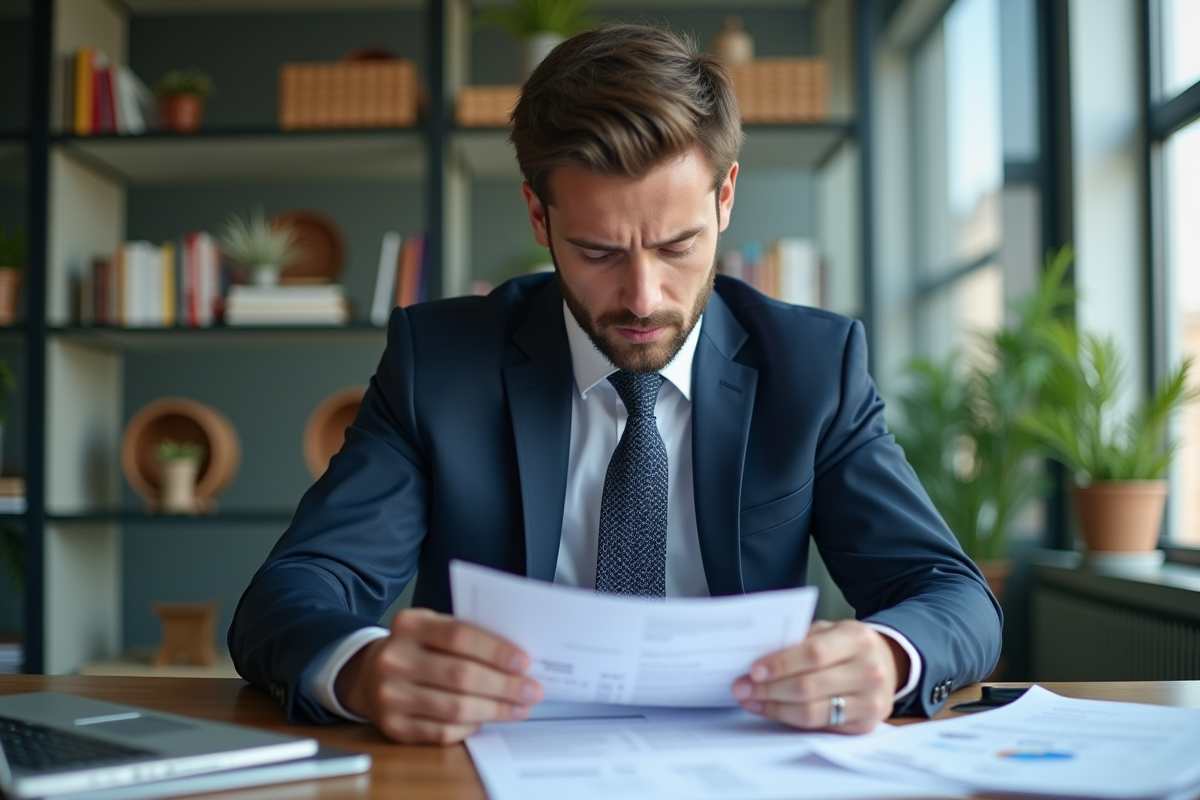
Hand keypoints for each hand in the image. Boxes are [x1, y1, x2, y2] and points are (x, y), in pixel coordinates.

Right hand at [335, 608, 543, 743]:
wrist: (369, 673)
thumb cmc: (417, 647)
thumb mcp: (433, 627)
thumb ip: (468, 635)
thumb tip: (517, 659)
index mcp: (409, 625)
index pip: (459, 636)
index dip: (496, 651)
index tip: (525, 662)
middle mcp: (395, 659)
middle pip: (461, 676)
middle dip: (504, 685)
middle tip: (532, 690)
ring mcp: (391, 696)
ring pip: (455, 708)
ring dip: (495, 710)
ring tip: (519, 708)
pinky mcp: (394, 727)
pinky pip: (443, 732)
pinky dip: (471, 728)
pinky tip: (488, 720)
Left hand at [731, 619, 909, 733]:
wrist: (888, 664)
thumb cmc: (849, 646)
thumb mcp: (831, 631)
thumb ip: (801, 640)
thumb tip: (758, 658)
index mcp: (858, 639)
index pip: (814, 654)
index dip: (781, 664)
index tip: (753, 670)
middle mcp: (870, 671)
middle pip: (809, 687)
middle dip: (769, 689)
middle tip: (742, 688)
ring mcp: (870, 702)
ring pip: (812, 712)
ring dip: (775, 708)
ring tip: (752, 701)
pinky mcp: (865, 725)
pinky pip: (820, 726)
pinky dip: (790, 719)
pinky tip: (773, 710)